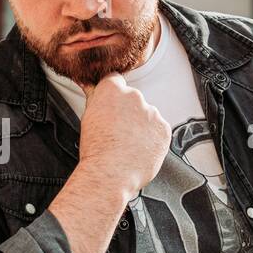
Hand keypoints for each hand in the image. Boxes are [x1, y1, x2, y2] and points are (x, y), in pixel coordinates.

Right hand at [78, 73, 170, 203]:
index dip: (112, 94)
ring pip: (147, 115)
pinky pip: (158, 130)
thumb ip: (94, 99)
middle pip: (132, 99)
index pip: (114, 80)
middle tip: (117, 131)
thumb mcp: (87, 119)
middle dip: (127, 112)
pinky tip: (139, 149)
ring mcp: (151, 112)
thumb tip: (91, 87)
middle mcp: (134, 96)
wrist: (110, 173)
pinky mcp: (164, 128)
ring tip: (128, 144)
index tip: (111, 104)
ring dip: (141, 126)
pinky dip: (152, 138)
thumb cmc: (96, 150)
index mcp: (112, 90)